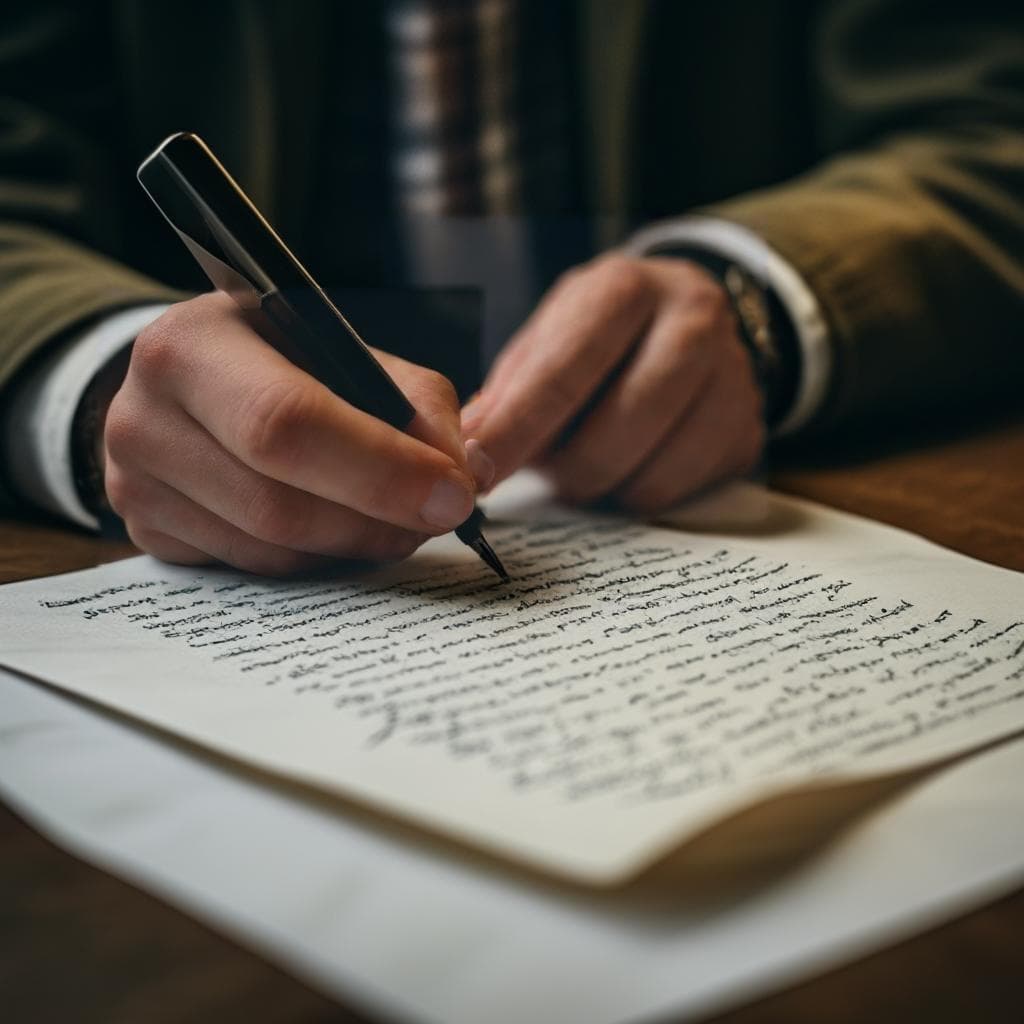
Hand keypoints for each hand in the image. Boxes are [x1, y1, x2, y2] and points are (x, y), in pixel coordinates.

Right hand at [103, 292, 488, 574]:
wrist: (190, 384)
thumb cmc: (281, 361)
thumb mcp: (345, 350)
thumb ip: (415, 402)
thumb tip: (465, 474)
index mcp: (195, 343)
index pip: (287, 420)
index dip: (380, 468)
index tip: (452, 496)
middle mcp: (143, 413)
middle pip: (276, 503)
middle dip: (375, 520)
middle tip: (435, 519)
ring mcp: (134, 482)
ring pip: (269, 549)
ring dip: (352, 545)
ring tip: (395, 520)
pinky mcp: (147, 532)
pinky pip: (250, 569)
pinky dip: (312, 559)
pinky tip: (339, 531)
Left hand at [461, 254, 765, 510]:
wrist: (690, 320)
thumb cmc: (601, 335)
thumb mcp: (551, 336)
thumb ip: (510, 389)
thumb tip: (468, 447)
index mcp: (626, 287)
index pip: (566, 367)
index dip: (517, 427)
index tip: (478, 471)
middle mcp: (693, 318)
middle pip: (620, 424)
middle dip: (567, 467)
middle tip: (545, 472)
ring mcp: (733, 374)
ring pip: (653, 469)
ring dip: (603, 486)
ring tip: (585, 466)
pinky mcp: (747, 428)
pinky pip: (680, 493)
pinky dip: (639, 495)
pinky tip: (628, 468)